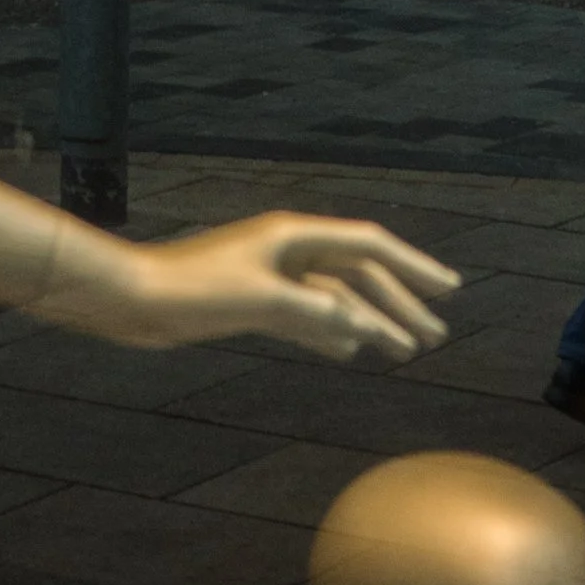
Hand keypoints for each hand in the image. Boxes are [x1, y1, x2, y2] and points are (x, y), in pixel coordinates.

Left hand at [105, 214, 458, 362]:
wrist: (134, 298)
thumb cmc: (191, 291)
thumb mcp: (257, 301)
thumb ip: (309, 310)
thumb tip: (358, 322)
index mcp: (292, 235)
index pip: (367, 244)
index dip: (412, 265)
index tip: (450, 289)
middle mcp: (287, 249)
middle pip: (357, 271)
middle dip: (399, 301)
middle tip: (436, 336)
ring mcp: (271, 274)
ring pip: (335, 296)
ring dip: (371, 319)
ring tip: (405, 348)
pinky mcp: (254, 300)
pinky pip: (308, 315)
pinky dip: (334, 330)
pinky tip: (352, 349)